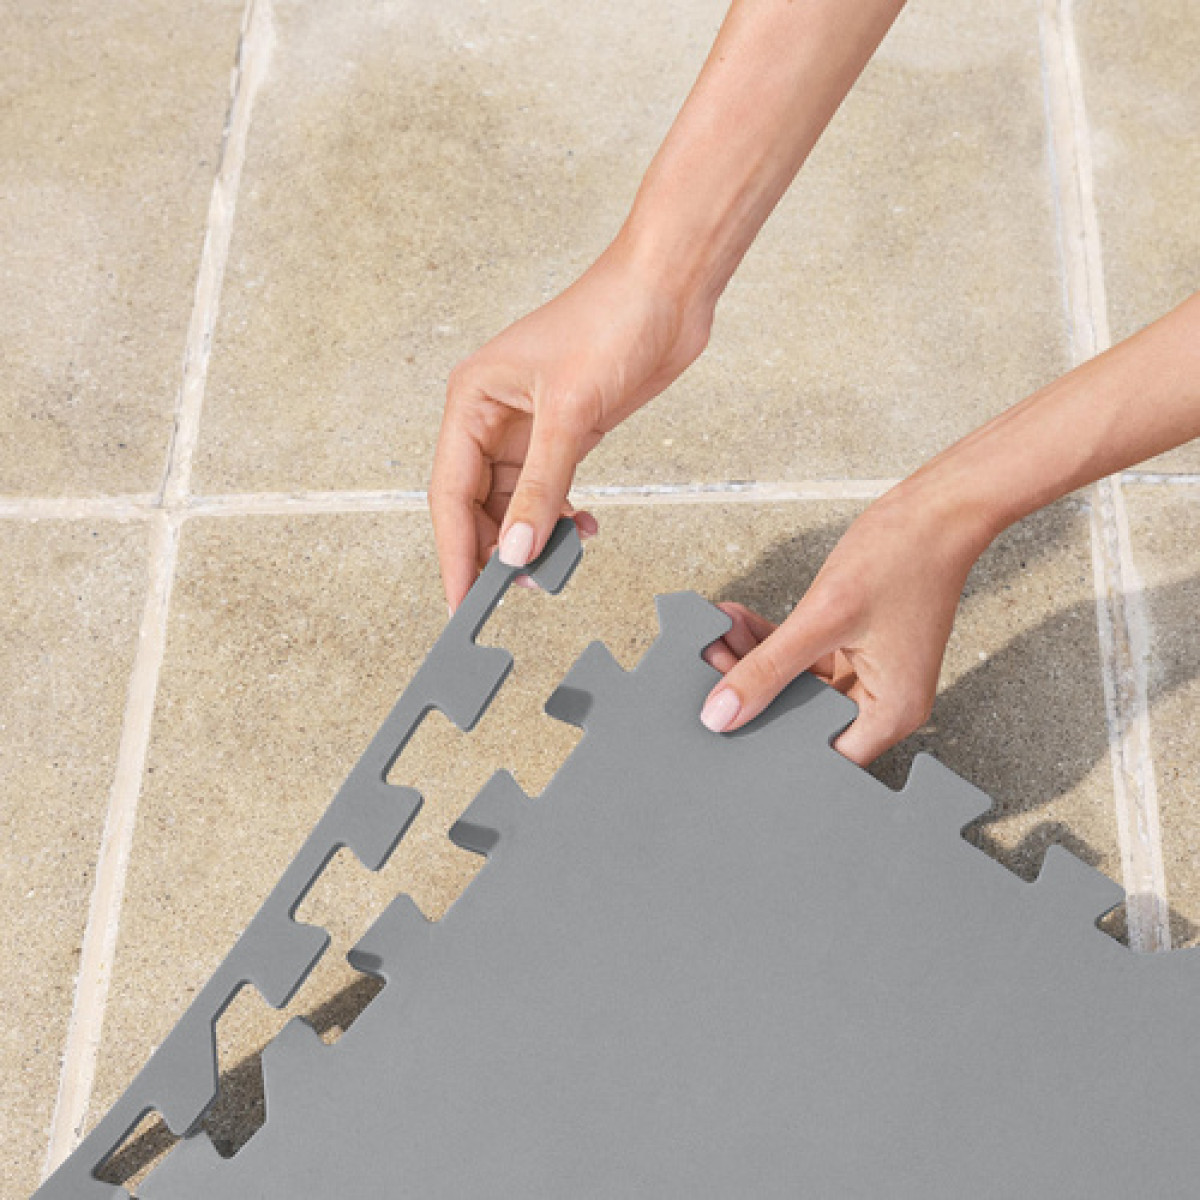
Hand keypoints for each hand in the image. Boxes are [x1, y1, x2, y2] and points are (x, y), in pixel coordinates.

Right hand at [429, 241, 712, 611]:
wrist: (669, 289)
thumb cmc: (610, 321)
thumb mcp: (570, 413)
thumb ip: (541, 490)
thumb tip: (515, 552)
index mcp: (472, 401)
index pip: (449, 493)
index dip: (454, 552)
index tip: (461, 602)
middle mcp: (492, 416)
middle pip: (476, 504)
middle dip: (494, 549)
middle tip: (512, 595)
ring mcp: (530, 427)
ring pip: (516, 503)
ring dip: (534, 537)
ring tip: (558, 566)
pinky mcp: (567, 433)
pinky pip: (551, 492)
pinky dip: (564, 518)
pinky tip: (586, 529)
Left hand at [700, 487, 989, 764]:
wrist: (936, 508)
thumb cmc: (903, 558)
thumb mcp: (822, 617)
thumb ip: (769, 668)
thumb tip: (722, 712)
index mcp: (889, 712)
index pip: (818, 755)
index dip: (769, 744)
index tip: (726, 723)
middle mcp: (881, 700)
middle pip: (803, 718)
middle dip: (754, 691)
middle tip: (710, 666)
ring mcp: (868, 673)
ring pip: (797, 684)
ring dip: (756, 660)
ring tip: (717, 637)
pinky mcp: (855, 646)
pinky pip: (804, 656)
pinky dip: (772, 641)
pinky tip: (737, 622)